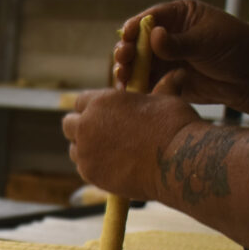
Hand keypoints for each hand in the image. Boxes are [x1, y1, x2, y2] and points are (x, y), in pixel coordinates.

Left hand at [62, 89, 201, 199]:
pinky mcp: (90, 174)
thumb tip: (174, 75)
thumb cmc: (175, 126)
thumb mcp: (161, 99)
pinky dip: (94, 167)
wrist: (179, 161)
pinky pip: (84, 168)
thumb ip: (149, 93)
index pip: (81, 101)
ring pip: (74, 149)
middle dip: (81, 127)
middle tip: (99, 134)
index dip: (91, 108)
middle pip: (69, 124)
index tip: (101, 115)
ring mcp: (85, 151)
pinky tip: (112, 167)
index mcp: (100, 101)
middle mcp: (86, 125)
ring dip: (86, 149)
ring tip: (109, 152)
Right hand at [113, 0, 248, 124]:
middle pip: (138, 41)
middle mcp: (168, 35)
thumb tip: (152, 35)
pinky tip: (130, 90)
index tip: (126, 35)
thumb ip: (178, 42)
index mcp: (180, 16)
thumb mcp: (207, 41)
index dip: (134, 26)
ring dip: (128, 69)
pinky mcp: (165, 78)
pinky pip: (145, 81)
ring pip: (137, 63)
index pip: (150, 18)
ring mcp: (165, 58)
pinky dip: (136, 85)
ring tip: (124, 76)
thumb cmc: (236, 49)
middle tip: (124, 59)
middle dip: (128, 50)